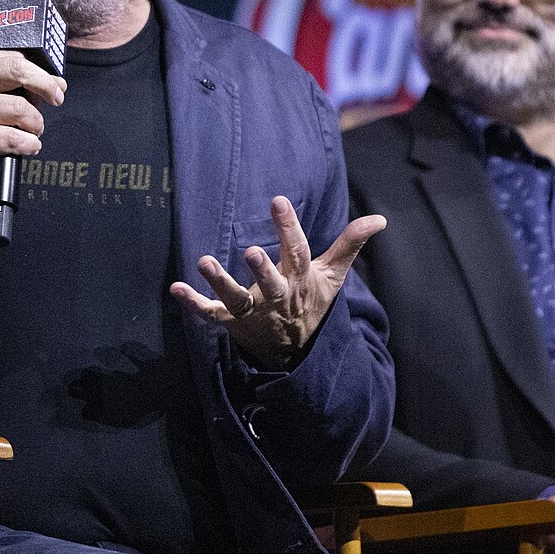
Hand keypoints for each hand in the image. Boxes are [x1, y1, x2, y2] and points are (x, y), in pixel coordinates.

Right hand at [0, 50, 65, 172]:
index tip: (56, 87)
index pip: (16, 58)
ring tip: (32, 130)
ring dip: (36, 124)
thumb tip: (58, 84)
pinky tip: (28, 144)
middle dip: (46, 87)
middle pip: (20, 71)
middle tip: (55, 100)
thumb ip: (19, 80)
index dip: (42, 74)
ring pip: (20, 109)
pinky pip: (12, 138)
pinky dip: (28, 144)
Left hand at [168, 197, 385, 367]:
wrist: (297, 352)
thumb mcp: (333, 275)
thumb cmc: (311, 302)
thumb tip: (380, 219)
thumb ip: (350, 243)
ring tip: (204, 261)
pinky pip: (210, 314)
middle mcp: (277, 295)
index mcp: (300, 279)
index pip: (297, 252)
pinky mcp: (231, 323)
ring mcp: (253, 311)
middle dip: (262, 268)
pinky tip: (175, 289)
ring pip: (236, 299)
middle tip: (250, 250)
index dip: (289, 227)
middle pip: (271, 282)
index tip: (277, 201)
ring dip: (220, 282)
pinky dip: (193, 303)